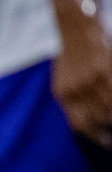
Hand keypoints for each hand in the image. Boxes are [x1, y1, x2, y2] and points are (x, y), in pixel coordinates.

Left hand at [53, 11, 111, 146]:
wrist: (76, 29)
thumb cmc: (72, 56)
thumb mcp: (64, 80)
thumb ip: (72, 100)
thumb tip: (84, 124)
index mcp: (64, 94)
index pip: (80, 124)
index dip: (96, 136)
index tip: (107, 142)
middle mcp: (75, 89)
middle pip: (98, 118)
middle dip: (110, 126)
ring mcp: (90, 79)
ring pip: (109, 107)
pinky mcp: (104, 68)